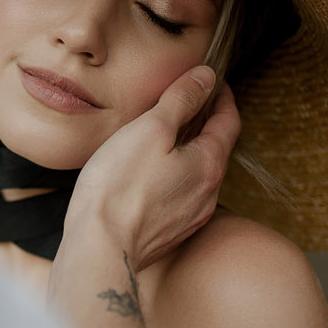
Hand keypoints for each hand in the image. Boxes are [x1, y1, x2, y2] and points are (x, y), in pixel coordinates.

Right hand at [65, 66, 241, 271]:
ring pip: (198, 176)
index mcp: (209, 165)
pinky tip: (150, 177)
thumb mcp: (150, 130)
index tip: (213, 82)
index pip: (229, 122)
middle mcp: (208, 194)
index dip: (223, 97)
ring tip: (165, 140)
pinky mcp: (169, 234)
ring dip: (189, 154)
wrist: (98, 250)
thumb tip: (206, 77)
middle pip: (216, 150)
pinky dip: (174, 179)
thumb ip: (181, 100)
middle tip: (188, 106)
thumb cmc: (118, 188)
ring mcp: (190, 218)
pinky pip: (180, 198)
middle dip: (205, 125)